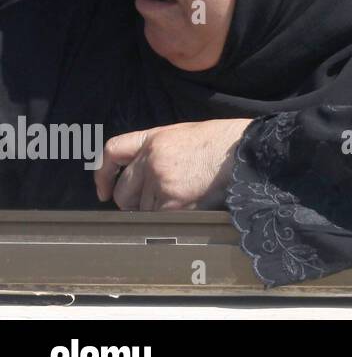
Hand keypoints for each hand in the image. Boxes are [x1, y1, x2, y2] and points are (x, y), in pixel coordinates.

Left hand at [94, 119, 253, 210]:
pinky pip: (159, 220)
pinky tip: (188, 210)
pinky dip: (170, 220)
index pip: (113, 151)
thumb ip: (160, 151)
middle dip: (133, 202)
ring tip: (184, 201)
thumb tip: (146, 175)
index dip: (102, 174)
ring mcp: (159, 183)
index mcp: (154, 139)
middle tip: (153, 204)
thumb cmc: (224, 142)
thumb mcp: (186, 135)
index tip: (102, 191)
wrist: (245, 152)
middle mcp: (151, 160)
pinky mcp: (172, 203)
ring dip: (157, 211)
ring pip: (142, 210)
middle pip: (122, 191)